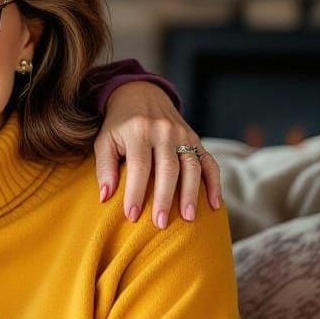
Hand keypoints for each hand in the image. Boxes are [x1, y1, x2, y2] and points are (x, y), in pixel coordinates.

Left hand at [95, 81, 221, 227]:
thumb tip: (105, 197)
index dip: (136, 192)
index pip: (139, 166)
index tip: (131, 216)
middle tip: (161, 223)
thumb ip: (104, 167)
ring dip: (192, 193)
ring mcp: (183, 134)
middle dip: (165, 198)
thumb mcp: (104, 141)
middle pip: (168, 168)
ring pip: (191, 166)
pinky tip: (215, 204)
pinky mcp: (196, 138)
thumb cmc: (118, 125)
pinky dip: (214, 183)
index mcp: (138, 131)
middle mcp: (164, 131)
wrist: (140, 94)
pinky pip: (209, 162)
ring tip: (189, 218)